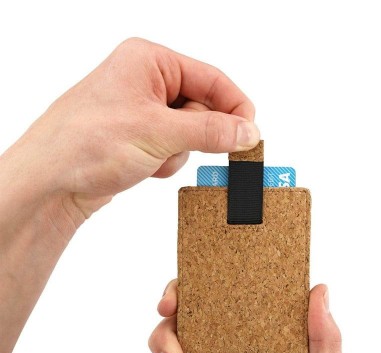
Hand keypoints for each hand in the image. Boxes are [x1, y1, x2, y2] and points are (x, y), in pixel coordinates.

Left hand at [3, 37, 258, 225]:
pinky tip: (144, 166)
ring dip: (178, 152)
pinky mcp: (139, 137)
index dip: (235, 106)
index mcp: (149, 61)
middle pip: (202, 108)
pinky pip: (173, 148)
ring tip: (151, 158)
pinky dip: (166, 162)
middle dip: (196, 135)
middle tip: (182, 148)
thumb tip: (248, 131)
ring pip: (189, 133)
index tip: (250, 132)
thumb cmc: (86, 143)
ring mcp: (142, 110)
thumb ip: (210, 131)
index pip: (211, 78)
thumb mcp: (159, 133)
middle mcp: (146, 81)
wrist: (50, 182)